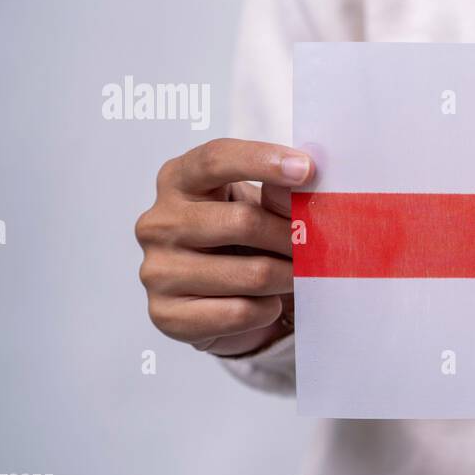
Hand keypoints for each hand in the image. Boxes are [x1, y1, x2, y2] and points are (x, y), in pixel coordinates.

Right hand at [135, 138, 313, 356]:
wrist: (224, 305)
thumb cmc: (242, 244)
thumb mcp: (260, 210)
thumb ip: (276, 195)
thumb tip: (298, 181)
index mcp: (179, 181)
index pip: (216, 159)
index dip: (264, 161)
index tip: (307, 169)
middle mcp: (159, 223)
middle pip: (244, 222)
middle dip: (291, 238)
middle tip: (316, 247)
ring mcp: (157, 270)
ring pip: (252, 275)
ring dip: (287, 278)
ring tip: (294, 277)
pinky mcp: (166, 314)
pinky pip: (240, 312)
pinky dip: (268, 310)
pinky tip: (266, 304)